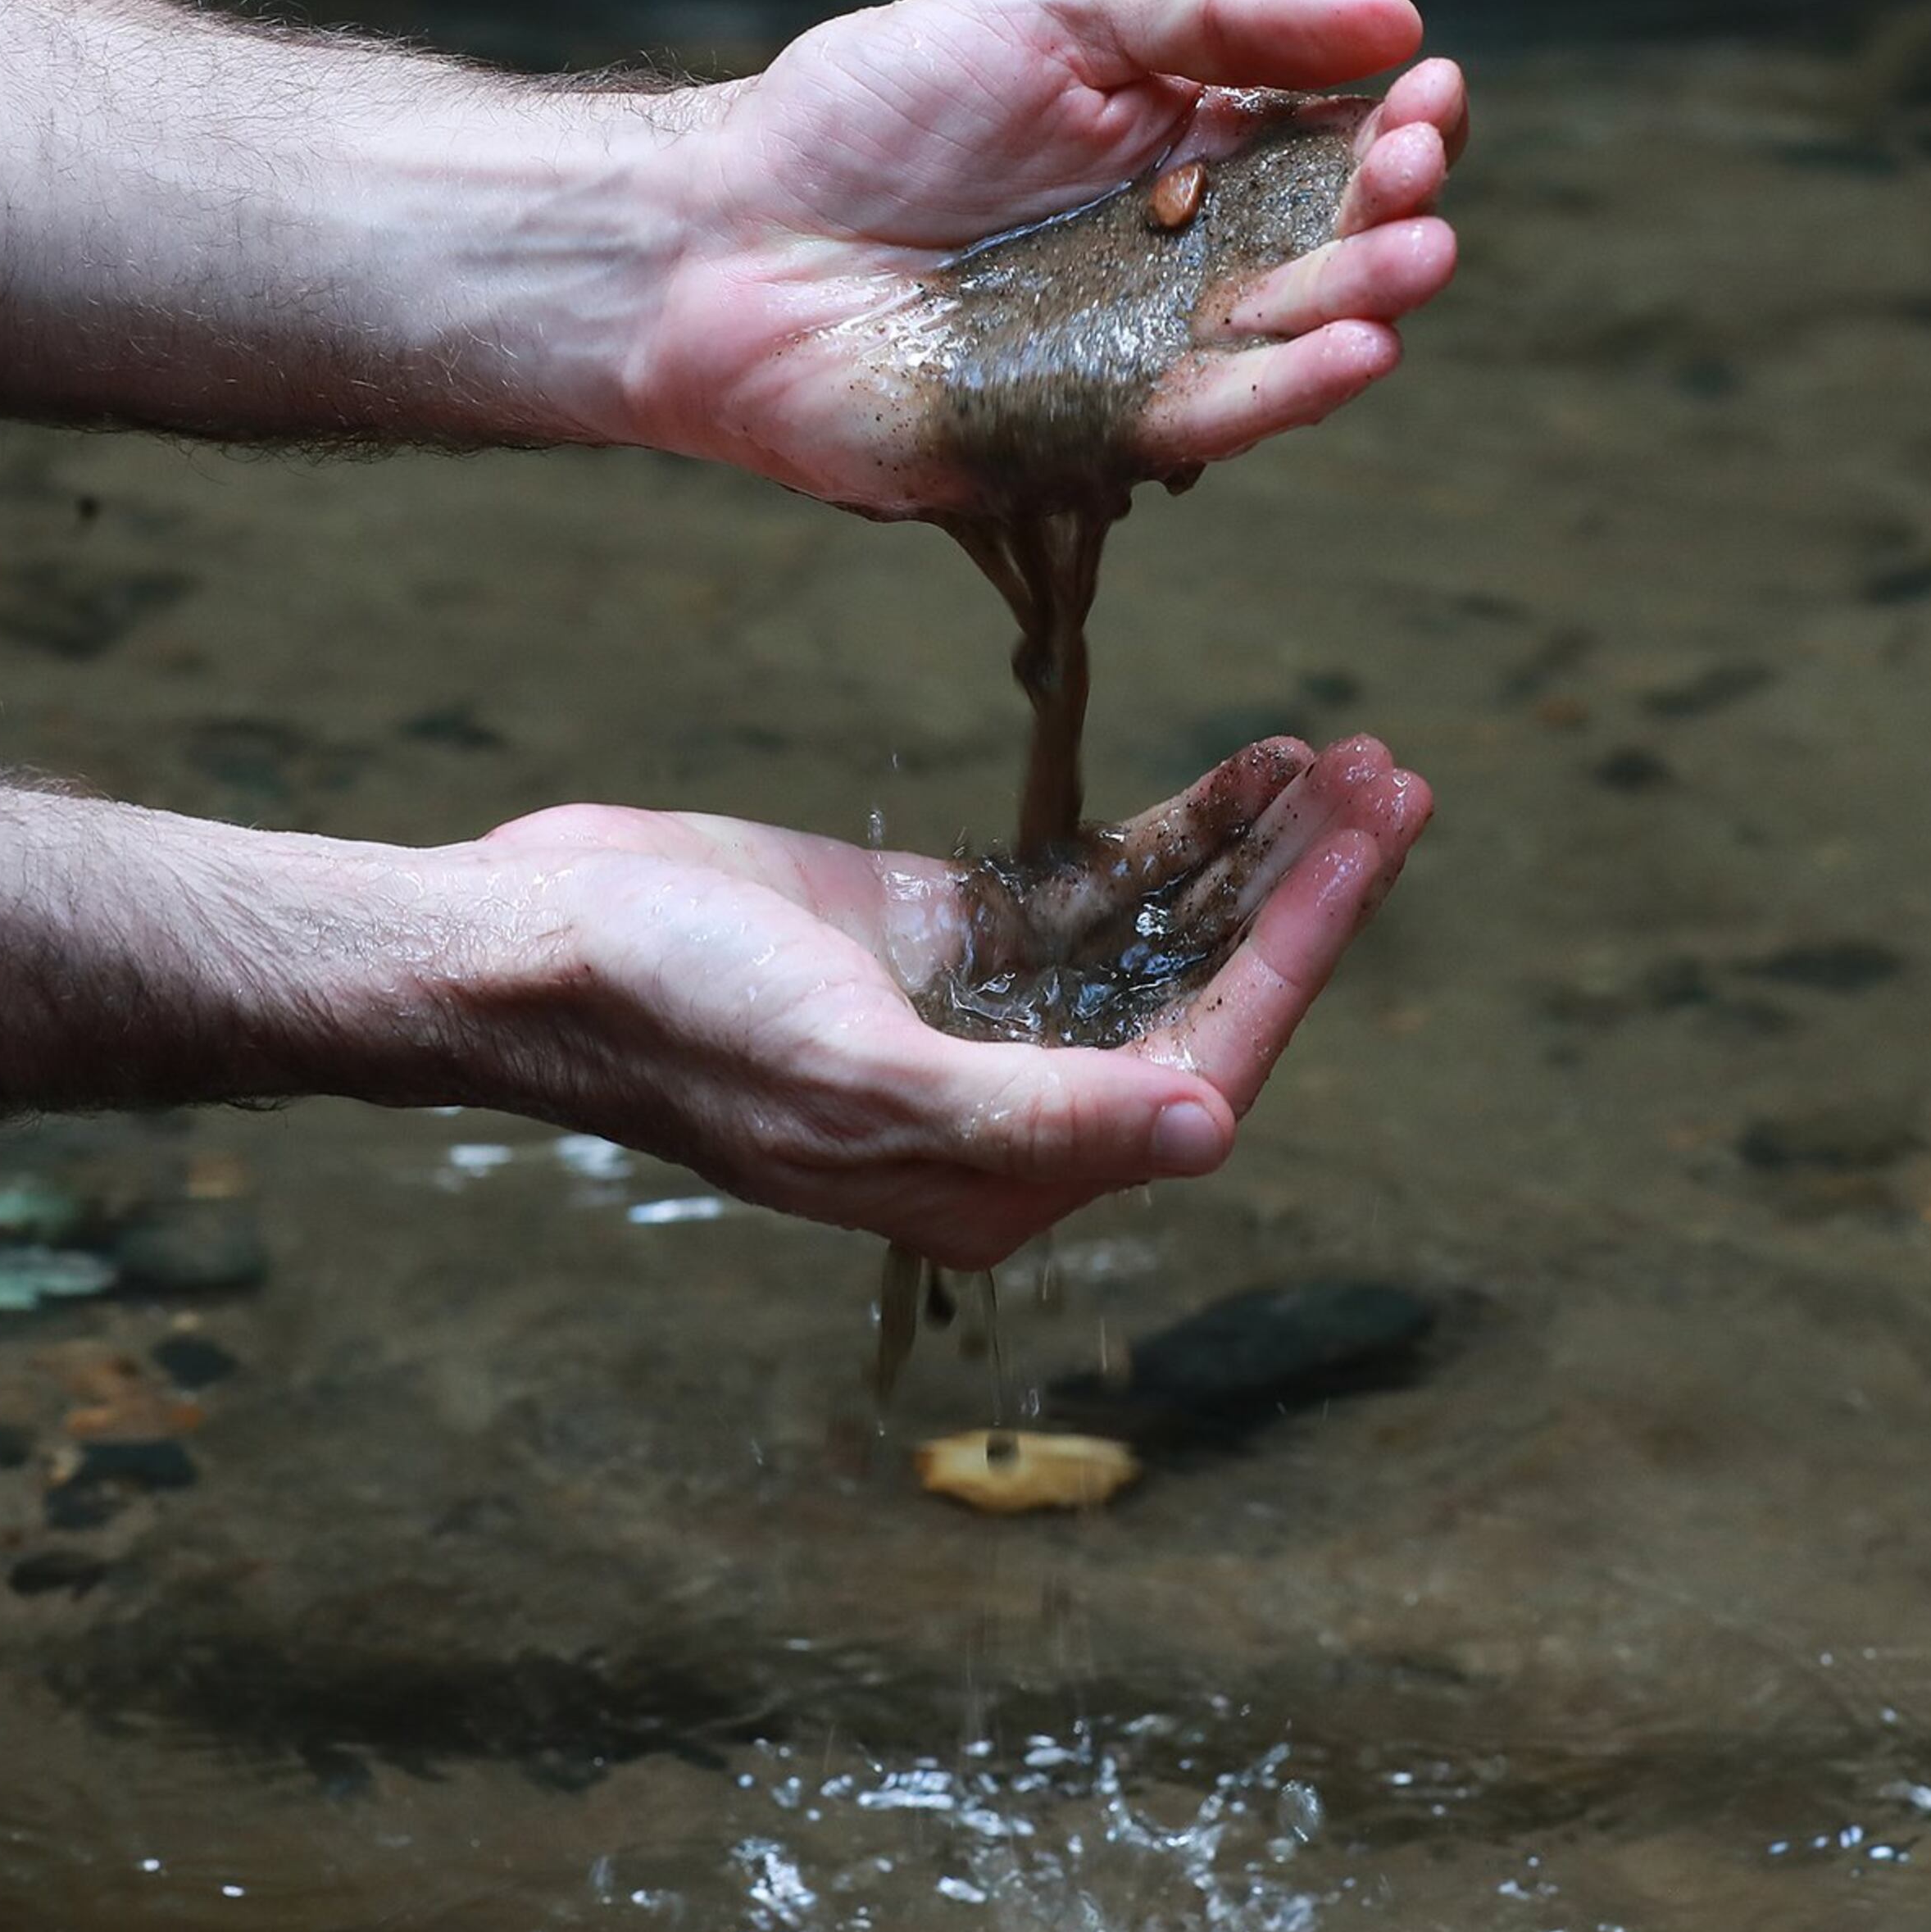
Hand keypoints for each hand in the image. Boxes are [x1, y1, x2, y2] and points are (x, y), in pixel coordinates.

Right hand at [455, 736, 1429, 1267]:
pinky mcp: (946, 930)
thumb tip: (1206, 1130)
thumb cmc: (676, 1018)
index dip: (1296, 956)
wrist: (533, 945)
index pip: (1201, 1067)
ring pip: (1165, 934)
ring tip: (1350, 758)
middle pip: (1205, 995)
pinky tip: (1248, 767)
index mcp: (1006, 1173)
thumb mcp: (857, 1070)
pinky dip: (1175, 829)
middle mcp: (1018, 1104)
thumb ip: (1032, 1108)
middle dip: (1306, 894)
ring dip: (1257, 853)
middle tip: (1397, 779)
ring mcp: (985, 1009)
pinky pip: (1095, 885)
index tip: (1371, 843)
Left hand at [638, 0, 1466, 512]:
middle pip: (1331, 241)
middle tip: (1415, 177)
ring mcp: (1144, 352)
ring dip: (1368, 303)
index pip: (1331, 140)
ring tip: (1417, 260)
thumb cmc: (875, 107)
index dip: (1396, 123)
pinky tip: (1358, 351)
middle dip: (1393, 209)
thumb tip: (1394, 16)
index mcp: (1188, 145)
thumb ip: (1216, 9)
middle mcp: (1184, 256)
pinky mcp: (1092, 436)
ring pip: (1290, 338)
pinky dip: (1290, 392)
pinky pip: (1211, 421)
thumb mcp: (1054, 5)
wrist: (728, 230)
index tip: (1426, 92)